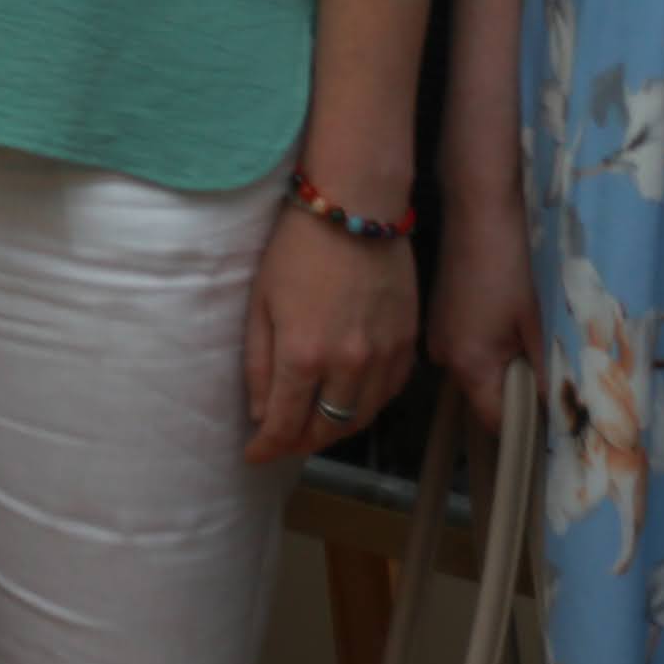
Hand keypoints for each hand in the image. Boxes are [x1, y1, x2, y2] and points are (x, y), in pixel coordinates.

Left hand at [246, 208, 419, 464]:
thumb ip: (259, 364)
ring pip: (361, 419)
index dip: (267, 448)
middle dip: (300, 443)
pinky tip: (350, 400)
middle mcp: (349, 365)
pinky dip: (367, 406)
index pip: (285, 425)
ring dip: (335, 430)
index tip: (254, 455)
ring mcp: (385, 356)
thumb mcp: (260, 303)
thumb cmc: (296, 249)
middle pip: (326, 430)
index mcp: (304, 355)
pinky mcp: (408, 343)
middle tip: (283, 442)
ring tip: (314, 427)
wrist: (356, 208)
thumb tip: (261, 414)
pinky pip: (389, 392)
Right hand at [429, 171, 546, 410]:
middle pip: (484, 397)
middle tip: (553, 380)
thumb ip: (546, 372)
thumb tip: (561, 413)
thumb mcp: (536, 324)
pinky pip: (467, 350)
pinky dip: (490, 348)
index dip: (526, 426)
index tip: (556, 423)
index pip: (495, 421)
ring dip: (504, 369)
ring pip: (477, 372)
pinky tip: (509, 324)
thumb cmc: (510, 266)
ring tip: (534, 346)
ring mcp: (437, 336)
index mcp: (468, 365)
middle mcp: (443, 357)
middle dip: (517, 394)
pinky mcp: (439, 317)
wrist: (478, 211)